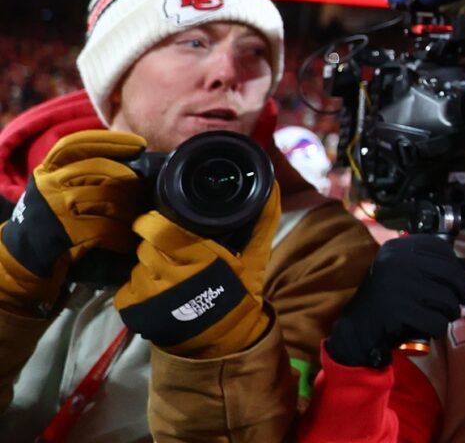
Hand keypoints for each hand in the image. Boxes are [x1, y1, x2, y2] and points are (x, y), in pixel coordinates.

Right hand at [0, 129, 143, 297]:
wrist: (23, 258)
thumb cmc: (50, 220)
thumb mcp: (55, 189)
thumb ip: (79, 173)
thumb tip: (128, 160)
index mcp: (47, 171)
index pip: (76, 144)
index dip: (110, 140)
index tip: (140, 143)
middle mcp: (49, 185)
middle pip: (99, 168)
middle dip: (128, 178)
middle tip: (141, 191)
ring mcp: (57, 208)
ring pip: (108, 197)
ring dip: (129, 209)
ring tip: (137, 217)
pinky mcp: (66, 232)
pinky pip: (107, 227)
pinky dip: (122, 234)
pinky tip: (127, 240)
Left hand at [115, 178, 279, 357]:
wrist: (222, 341)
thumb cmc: (238, 295)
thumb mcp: (255, 258)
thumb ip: (262, 222)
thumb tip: (272, 187)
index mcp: (200, 259)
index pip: (160, 230)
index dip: (153, 221)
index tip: (158, 218)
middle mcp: (170, 276)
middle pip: (147, 245)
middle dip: (155, 242)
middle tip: (170, 247)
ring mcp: (149, 295)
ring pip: (137, 264)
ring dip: (148, 264)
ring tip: (166, 270)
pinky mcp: (135, 310)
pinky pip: (127, 285)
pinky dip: (138, 284)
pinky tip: (155, 288)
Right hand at [326, 234, 464, 368]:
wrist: (355, 329)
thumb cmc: (385, 300)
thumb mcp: (407, 276)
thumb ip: (435, 267)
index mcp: (398, 248)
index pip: (441, 248)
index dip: (456, 266)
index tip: (457, 281)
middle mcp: (397, 261)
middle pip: (450, 272)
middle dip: (461, 292)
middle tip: (458, 304)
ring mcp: (396, 284)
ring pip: (446, 299)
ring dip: (450, 313)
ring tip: (443, 317)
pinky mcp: (397, 310)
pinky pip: (435, 320)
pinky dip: (438, 328)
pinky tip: (433, 329)